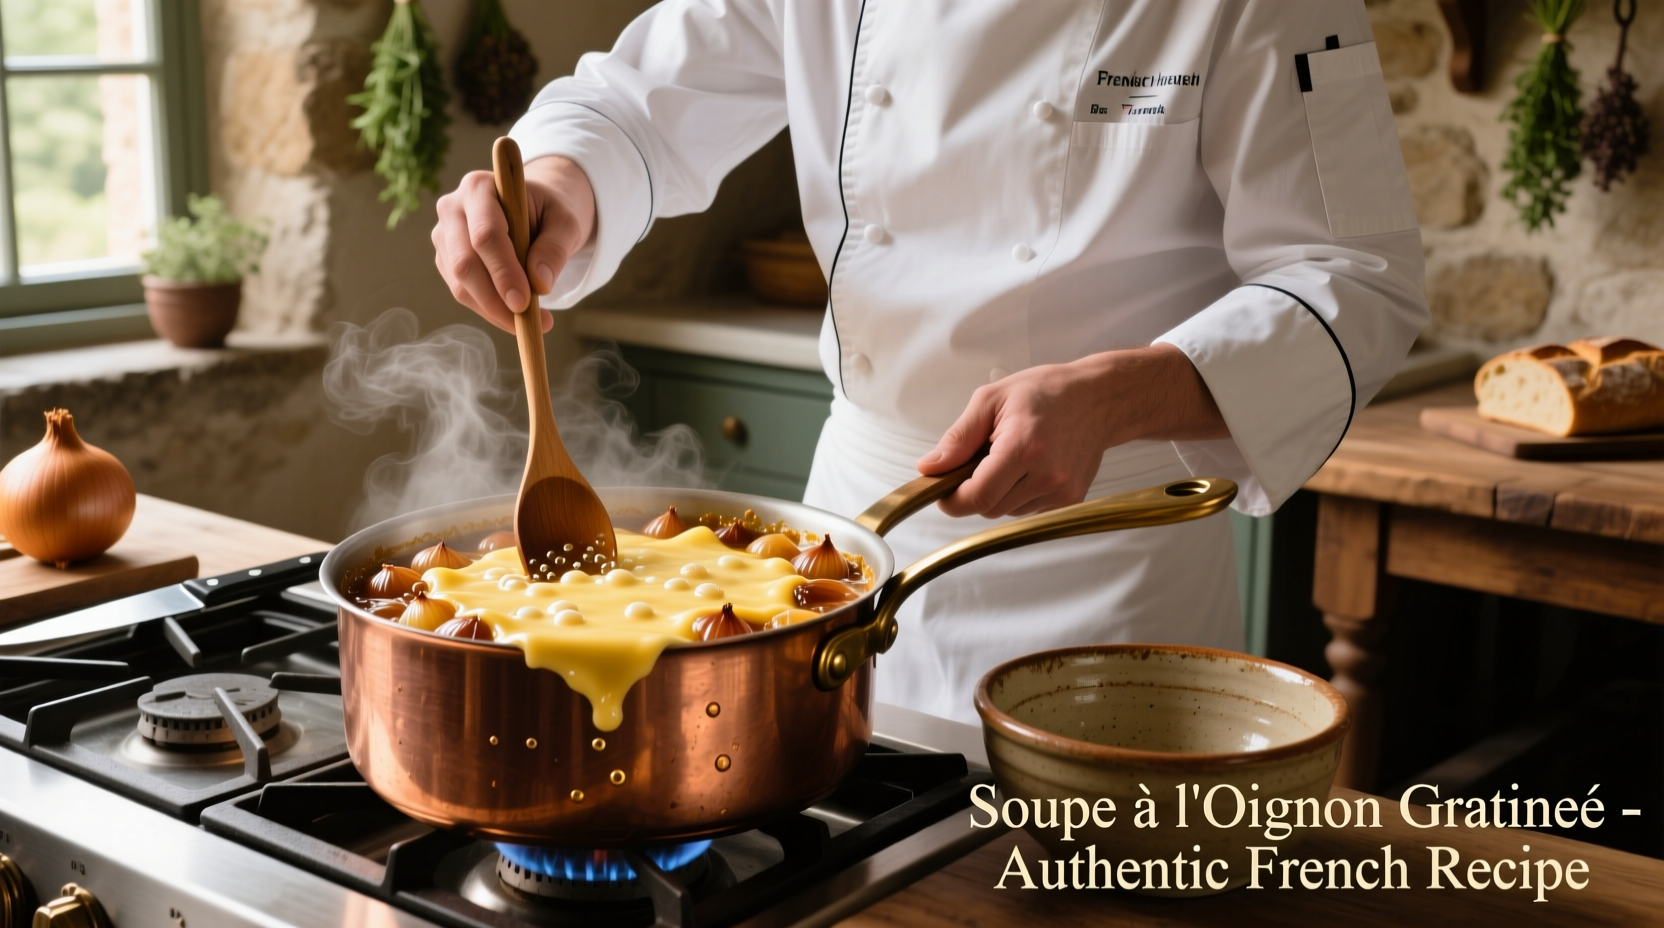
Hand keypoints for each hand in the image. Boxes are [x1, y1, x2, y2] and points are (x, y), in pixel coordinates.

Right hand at [432, 155, 596, 333]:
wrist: (533, 209)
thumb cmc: (549, 212)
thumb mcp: (565, 223)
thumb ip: (556, 248)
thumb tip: (540, 284)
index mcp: (479, 188)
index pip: (486, 235)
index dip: (504, 272)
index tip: (524, 302)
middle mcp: (452, 208)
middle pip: (465, 263)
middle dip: (496, 299)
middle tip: (528, 322)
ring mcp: (445, 236)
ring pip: (461, 284)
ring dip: (494, 310)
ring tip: (532, 322)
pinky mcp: (445, 260)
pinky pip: (463, 293)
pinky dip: (489, 310)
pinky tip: (515, 314)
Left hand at [917, 345, 1227, 517]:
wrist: (1099, 398)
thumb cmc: (1046, 392)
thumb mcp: (992, 400)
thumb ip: (958, 438)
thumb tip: (929, 468)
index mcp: (1024, 447)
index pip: (977, 497)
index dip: (953, 500)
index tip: (943, 490)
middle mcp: (1047, 475)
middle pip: (989, 508)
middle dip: (974, 491)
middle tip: (980, 460)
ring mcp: (1062, 491)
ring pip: (1007, 512)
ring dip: (998, 492)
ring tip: (1011, 457)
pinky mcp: (1071, 499)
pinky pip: (1028, 510)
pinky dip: (1018, 494)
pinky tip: (1029, 467)